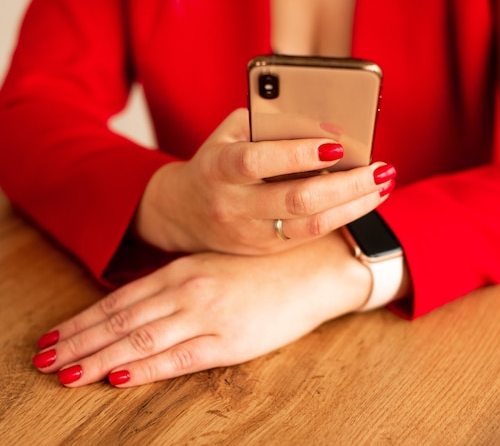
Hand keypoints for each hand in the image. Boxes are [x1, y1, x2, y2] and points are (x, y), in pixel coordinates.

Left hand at [32, 232, 372, 386]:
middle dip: (78, 341)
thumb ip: (181, 279)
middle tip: (44, 358)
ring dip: (98, 358)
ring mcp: (207, 314)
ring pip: (139, 338)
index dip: (83, 319)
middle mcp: (188, 289)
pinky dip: (145, 368)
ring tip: (65, 374)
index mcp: (183, 269)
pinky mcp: (231, 339)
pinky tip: (118, 377)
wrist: (316, 266)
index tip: (54, 336)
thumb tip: (144, 299)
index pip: (120, 298)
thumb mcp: (217, 262)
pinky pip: (178, 357)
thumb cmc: (267, 264)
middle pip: (120, 319)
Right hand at [134, 108, 395, 254]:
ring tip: (383, 184)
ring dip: (354, 205)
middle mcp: (234, 205)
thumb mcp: (231, 133)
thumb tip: (325, 123)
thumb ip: (270, 124)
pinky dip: (342, 216)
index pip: (257, 161)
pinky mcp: (266, 250)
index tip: (336, 146)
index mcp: (219, 168)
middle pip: (296, 200)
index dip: (296, 154)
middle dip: (346, 185)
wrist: (184, 212)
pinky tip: (364, 199)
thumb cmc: (216, 160)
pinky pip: (311, 235)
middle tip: (381, 169)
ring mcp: (250, 233)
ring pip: (311, 225)